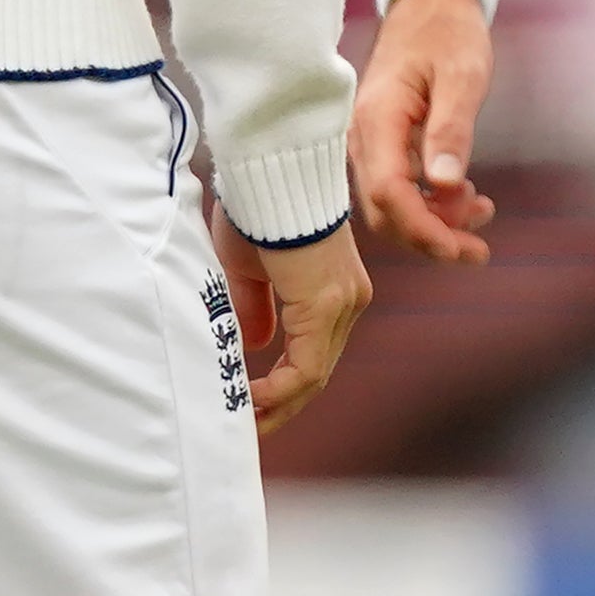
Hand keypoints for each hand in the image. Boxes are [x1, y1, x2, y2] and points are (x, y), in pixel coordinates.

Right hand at [232, 218, 370, 435]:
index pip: (314, 352)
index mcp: (332, 291)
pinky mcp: (326, 304)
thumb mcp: (249, 266)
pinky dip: (280, 387)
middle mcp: (348, 303)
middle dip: (282, 404)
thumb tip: (257, 345)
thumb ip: (255, 307)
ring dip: (279, 404)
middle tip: (249, 425)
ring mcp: (343, 304)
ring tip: (246, 421)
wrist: (271, 170)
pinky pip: (306, 365)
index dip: (284, 383)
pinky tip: (251, 396)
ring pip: (315, 375)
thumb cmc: (256, 206)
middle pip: (318, 371)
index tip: (252, 401)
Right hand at [350, 0, 504, 267]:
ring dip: (435, 223)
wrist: (431, 5)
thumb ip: (451, 130)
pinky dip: (431, 205)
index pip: (389, 193)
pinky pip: (398, 189)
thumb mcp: (462, 77)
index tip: (465, 249)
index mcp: (378, 119)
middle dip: (431, 238)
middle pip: (385, 211)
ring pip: (391, 206)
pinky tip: (466, 196)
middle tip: (481, 248)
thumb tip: (445, 185)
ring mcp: (370, 141)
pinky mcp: (383, 144)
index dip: (424, 230)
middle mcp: (364, 136)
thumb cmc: (448, 35)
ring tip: (482, 211)